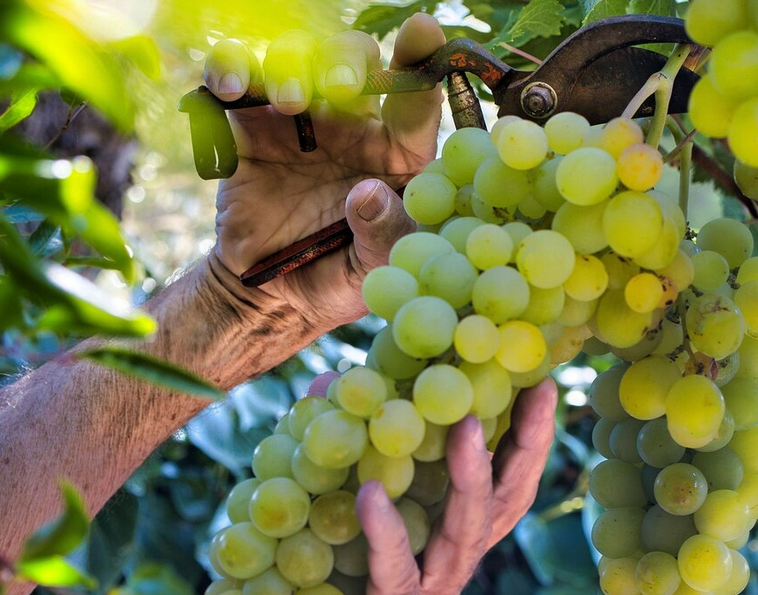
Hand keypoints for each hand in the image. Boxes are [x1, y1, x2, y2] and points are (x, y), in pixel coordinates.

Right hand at [202, 15, 444, 328]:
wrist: (272, 294)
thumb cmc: (339, 276)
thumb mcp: (374, 270)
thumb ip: (383, 235)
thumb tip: (369, 195)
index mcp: (396, 152)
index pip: (414, 100)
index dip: (420, 62)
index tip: (423, 30)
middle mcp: (350, 123)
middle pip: (354, 60)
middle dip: (348, 60)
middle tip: (341, 86)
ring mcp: (297, 119)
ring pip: (296, 57)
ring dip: (293, 65)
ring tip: (291, 102)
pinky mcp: (246, 125)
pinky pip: (235, 80)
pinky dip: (229, 69)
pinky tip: (228, 85)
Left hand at [353, 380, 558, 594]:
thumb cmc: (340, 572)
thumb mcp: (346, 498)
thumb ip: (344, 446)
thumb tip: (327, 381)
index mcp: (453, 531)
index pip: (505, 480)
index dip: (528, 437)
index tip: (541, 384)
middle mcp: (455, 557)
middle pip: (507, 500)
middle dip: (528, 445)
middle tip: (540, 392)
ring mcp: (432, 587)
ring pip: (467, 532)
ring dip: (472, 478)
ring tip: (468, 426)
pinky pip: (396, 571)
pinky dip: (387, 533)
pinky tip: (371, 495)